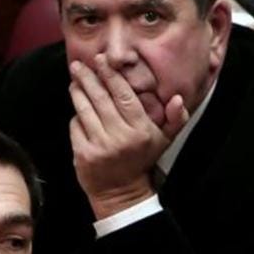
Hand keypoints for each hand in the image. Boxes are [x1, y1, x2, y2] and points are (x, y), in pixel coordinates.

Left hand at [68, 54, 185, 219]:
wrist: (121, 193)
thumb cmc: (141, 160)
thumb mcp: (164, 140)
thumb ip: (175, 119)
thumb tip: (178, 98)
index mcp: (140, 130)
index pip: (123, 95)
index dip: (110, 75)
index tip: (101, 60)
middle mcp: (120, 137)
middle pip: (100, 99)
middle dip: (88, 78)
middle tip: (78, 64)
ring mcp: (100, 147)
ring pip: (85, 110)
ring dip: (78, 92)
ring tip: (75, 80)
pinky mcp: (84, 156)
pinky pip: (75, 127)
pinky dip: (76, 117)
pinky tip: (78, 110)